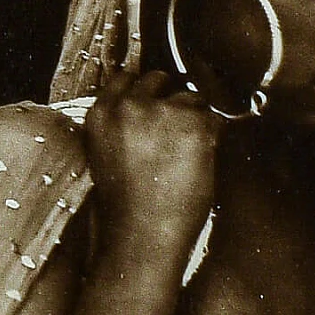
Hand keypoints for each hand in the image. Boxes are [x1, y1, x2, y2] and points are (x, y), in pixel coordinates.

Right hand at [85, 70, 221, 254]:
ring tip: (186, 155)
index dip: (144, 91)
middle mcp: (130, 105)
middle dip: (169, 100)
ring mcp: (163, 112)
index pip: (126, 78)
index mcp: (101, 113)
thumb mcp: (106, 154)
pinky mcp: (194, 125)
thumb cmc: (124, 207)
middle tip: (175, 131)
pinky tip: (200, 162)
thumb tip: (148, 111)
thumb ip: (121, 125)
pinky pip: (213, 118)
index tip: (154, 102)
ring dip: (193, 119)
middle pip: (159, 79)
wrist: (141, 236)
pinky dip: (212, 136)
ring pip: (190, 98)